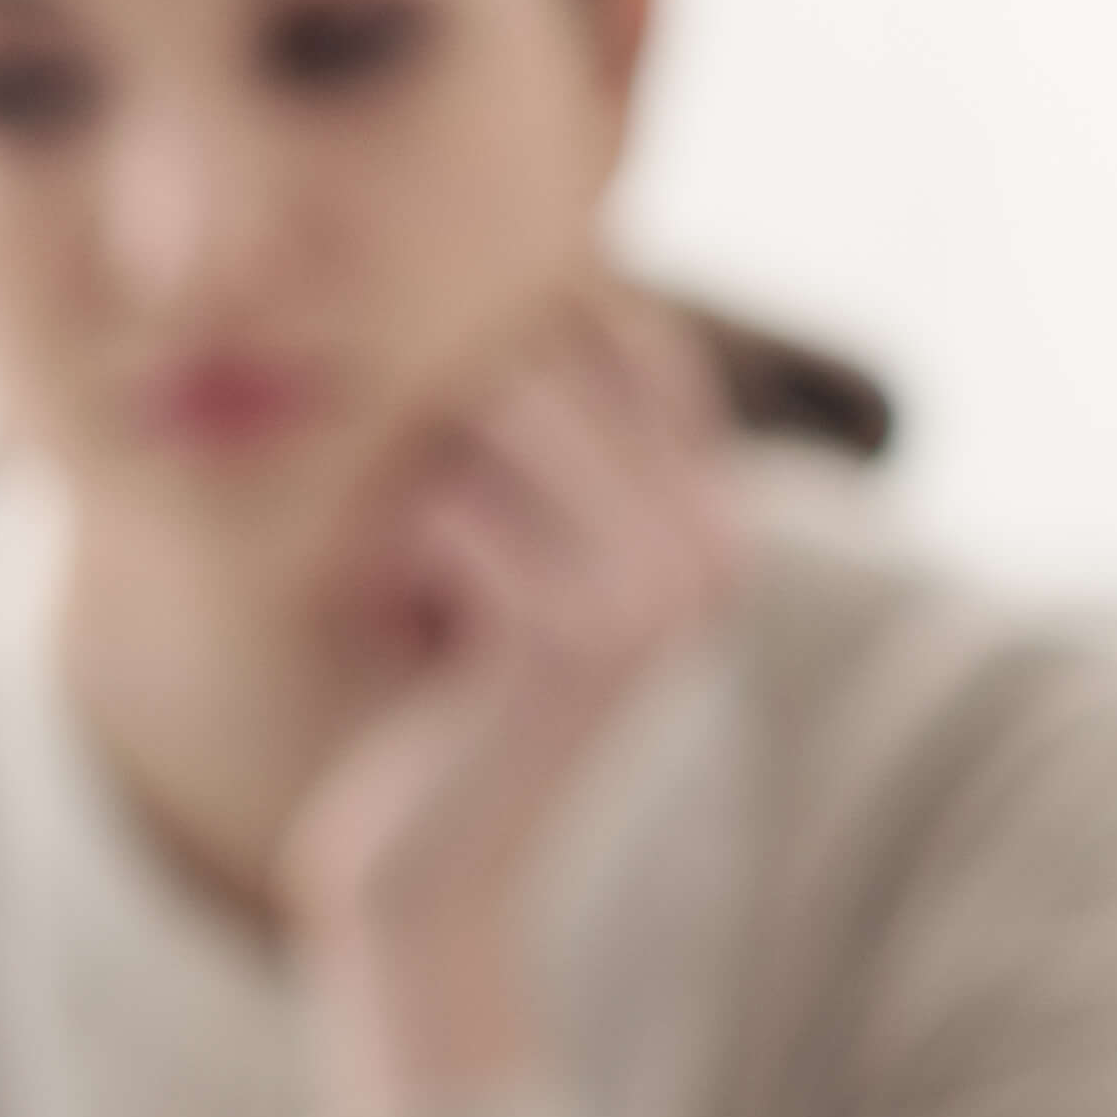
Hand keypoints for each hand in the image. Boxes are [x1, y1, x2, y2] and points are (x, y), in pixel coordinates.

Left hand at [281, 287, 745, 1116]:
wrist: (422, 874)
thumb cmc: (435, 692)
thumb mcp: (504, 535)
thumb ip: (541, 416)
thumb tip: (531, 242)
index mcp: (717, 506)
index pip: (617, 324)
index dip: (503, 356)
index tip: (459, 485)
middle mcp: (718, 539)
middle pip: (549, 350)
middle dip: (446, 433)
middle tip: (434, 563)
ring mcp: (661, 590)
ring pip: (493, 413)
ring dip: (415, 498)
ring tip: (430, 599)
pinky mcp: (579, 639)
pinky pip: (445, 509)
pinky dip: (398, 563)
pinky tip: (419, 644)